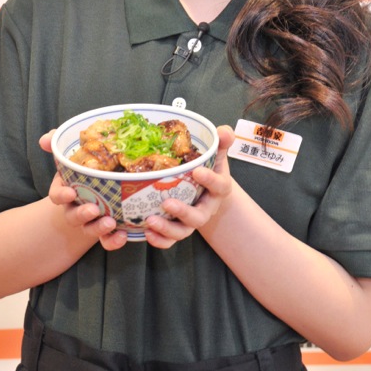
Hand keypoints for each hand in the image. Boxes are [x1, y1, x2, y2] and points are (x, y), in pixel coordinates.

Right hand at [40, 131, 128, 251]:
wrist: (103, 185)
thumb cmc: (86, 167)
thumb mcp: (74, 153)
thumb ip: (58, 144)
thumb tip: (45, 140)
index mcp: (67, 190)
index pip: (57, 196)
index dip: (61, 196)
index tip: (71, 193)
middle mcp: (76, 208)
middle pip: (73, 217)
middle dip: (82, 214)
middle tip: (93, 209)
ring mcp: (91, 221)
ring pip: (90, 230)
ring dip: (98, 229)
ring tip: (111, 222)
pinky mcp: (107, 230)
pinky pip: (107, 240)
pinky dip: (113, 240)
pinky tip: (123, 235)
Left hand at [142, 125, 233, 248]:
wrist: (205, 189)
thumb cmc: (208, 168)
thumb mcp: (216, 153)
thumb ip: (221, 141)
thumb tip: (224, 131)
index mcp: (218, 189)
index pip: (219, 186)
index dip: (210, 180)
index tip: (197, 171)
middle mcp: (206, 208)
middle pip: (199, 217)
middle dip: (183, 212)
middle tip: (167, 203)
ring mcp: (190, 220)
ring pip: (183, 231)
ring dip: (167, 229)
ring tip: (150, 221)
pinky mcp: (177, 228)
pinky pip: (170, 240)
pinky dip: (160, 240)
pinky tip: (147, 233)